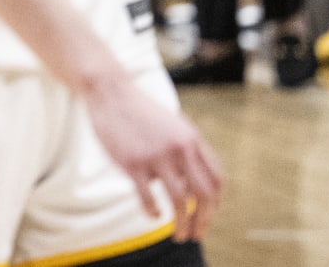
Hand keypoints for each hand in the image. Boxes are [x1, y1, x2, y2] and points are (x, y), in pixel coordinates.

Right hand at [82, 74, 222, 243]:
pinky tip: (154, 215)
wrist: (111, 92)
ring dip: (182, 224)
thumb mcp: (173, 127)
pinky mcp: (132, 162)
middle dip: (204, 220)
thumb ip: (188, 152)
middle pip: (204, 194)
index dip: (217, 204)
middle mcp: (178, 148)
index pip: (216, 179)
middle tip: (198, 234)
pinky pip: (148, 197)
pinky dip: (153, 212)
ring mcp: (155, 155)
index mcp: (192, 139)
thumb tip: (195, 188)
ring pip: (179, 201)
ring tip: (179, 236)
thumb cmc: (141, 113)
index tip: (208, 216)